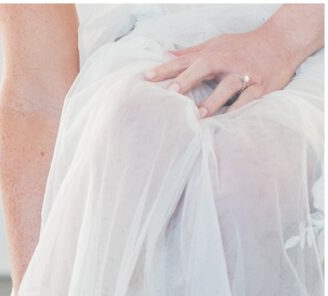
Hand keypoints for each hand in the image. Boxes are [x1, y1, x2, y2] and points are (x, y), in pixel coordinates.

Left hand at [144, 23, 305, 115]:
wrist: (284, 40)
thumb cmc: (244, 46)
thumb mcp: (217, 44)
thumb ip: (191, 53)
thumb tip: (167, 54)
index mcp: (213, 54)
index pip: (185, 62)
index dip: (165, 69)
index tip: (146, 78)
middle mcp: (228, 63)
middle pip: (204, 68)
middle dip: (187, 79)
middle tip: (171, 93)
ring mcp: (246, 74)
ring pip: (229, 86)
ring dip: (214, 100)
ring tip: (200, 114)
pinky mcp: (262, 86)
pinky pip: (250, 99)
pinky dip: (240, 109)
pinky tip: (228, 121)